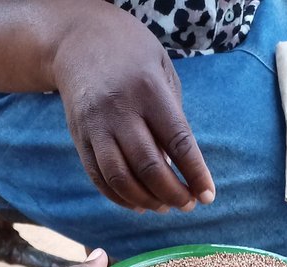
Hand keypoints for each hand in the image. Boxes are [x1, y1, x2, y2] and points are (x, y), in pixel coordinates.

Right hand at [51, 2, 214, 212]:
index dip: (195, 173)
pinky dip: (120, 198)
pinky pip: (99, 178)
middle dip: (173, 193)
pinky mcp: (79, 138)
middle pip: (149, 166)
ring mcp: (96, 126)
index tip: (208, 195)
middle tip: (188, 205)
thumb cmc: (132, 57)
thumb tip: (179, 169)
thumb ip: (172, 116)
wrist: (78, 41)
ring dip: (146, 200)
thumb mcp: (162, 70)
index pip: (177, 142)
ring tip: (164, 206)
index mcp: (148, 90)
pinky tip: (139, 203)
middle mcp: (120, 109)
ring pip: (121, 178)